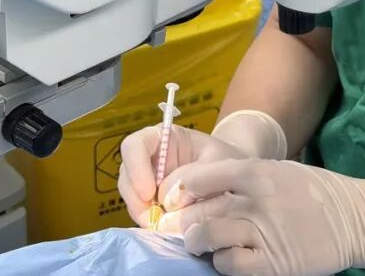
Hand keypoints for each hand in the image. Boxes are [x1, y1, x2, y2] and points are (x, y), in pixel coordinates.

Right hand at [118, 124, 245, 227]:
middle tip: (153, 218)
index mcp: (164, 137)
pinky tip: (166, 227)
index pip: (135, 145)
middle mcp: (151, 157)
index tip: (149, 192)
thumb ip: (196, 177)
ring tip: (163, 225)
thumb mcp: (219, 163)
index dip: (136, 168)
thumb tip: (167, 200)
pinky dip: (151, 221)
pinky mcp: (152, 201)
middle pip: (127, 175)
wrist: (236, 177)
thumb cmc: (227, 161)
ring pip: (132, 197)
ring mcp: (149, 180)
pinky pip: (142, 212)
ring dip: (143, 213)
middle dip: (137, 199)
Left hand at [161, 158, 364, 275]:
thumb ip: (241, 178)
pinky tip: (230, 257)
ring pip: (206, 239)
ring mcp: (265, 234)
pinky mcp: (273, 265)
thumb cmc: (312, 192)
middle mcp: (258, 201)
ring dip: (197, 243)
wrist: (355, 217)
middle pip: (198, 212)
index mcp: (258, 173)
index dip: (178, 190)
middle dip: (179, 223)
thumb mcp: (279, 171)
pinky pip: (228, 265)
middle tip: (175, 227)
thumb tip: (194, 188)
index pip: (200, 177)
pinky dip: (222, 262)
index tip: (171, 198)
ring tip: (200, 243)